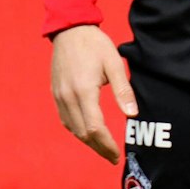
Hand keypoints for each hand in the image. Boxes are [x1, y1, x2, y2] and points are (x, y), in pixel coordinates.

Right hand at [49, 25, 136, 163]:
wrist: (70, 31)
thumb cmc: (96, 45)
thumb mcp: (115, 64)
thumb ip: (123, 90)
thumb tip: (133, 114)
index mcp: (84, 91)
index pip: (94, 128)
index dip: (106, 144)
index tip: (118, 154)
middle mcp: (68, 98)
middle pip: (82, 133)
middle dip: (99, 148)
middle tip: (113, 157)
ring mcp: (59, 97)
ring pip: (72, 128)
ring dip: (88, 141)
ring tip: (104, 148)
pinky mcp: (56, 94)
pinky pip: (66, 119)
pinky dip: (78, 130)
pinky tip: (88, 133)